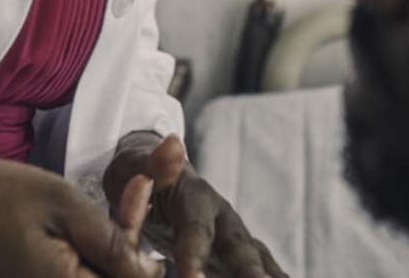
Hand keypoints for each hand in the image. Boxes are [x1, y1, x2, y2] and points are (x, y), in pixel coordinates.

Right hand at [0, 157, 163, 277]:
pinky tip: (74, 221)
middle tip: (133, 190)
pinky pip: (61, 276)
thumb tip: (152, 270)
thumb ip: (113, 241)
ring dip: (103, 248)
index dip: (146, 252)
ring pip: (86, 274)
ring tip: (103, 201)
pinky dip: (77, 254)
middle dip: (126, 244)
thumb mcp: (61, 205)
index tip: (145, 197)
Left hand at [105, 134, 287, 277]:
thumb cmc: (137, 173)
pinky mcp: (236, 253)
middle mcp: (223, 217)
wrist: (154, 175)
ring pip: (256, 260)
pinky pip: (258, 268)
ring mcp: (234, 235)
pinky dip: (273, 275)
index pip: (196, 230)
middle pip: (240, 248)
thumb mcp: (135, 164)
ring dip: (268, 275)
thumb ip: (155, 164)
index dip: (195, 255)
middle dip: (250, 272)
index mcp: (196, 198)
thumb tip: (173, 143)